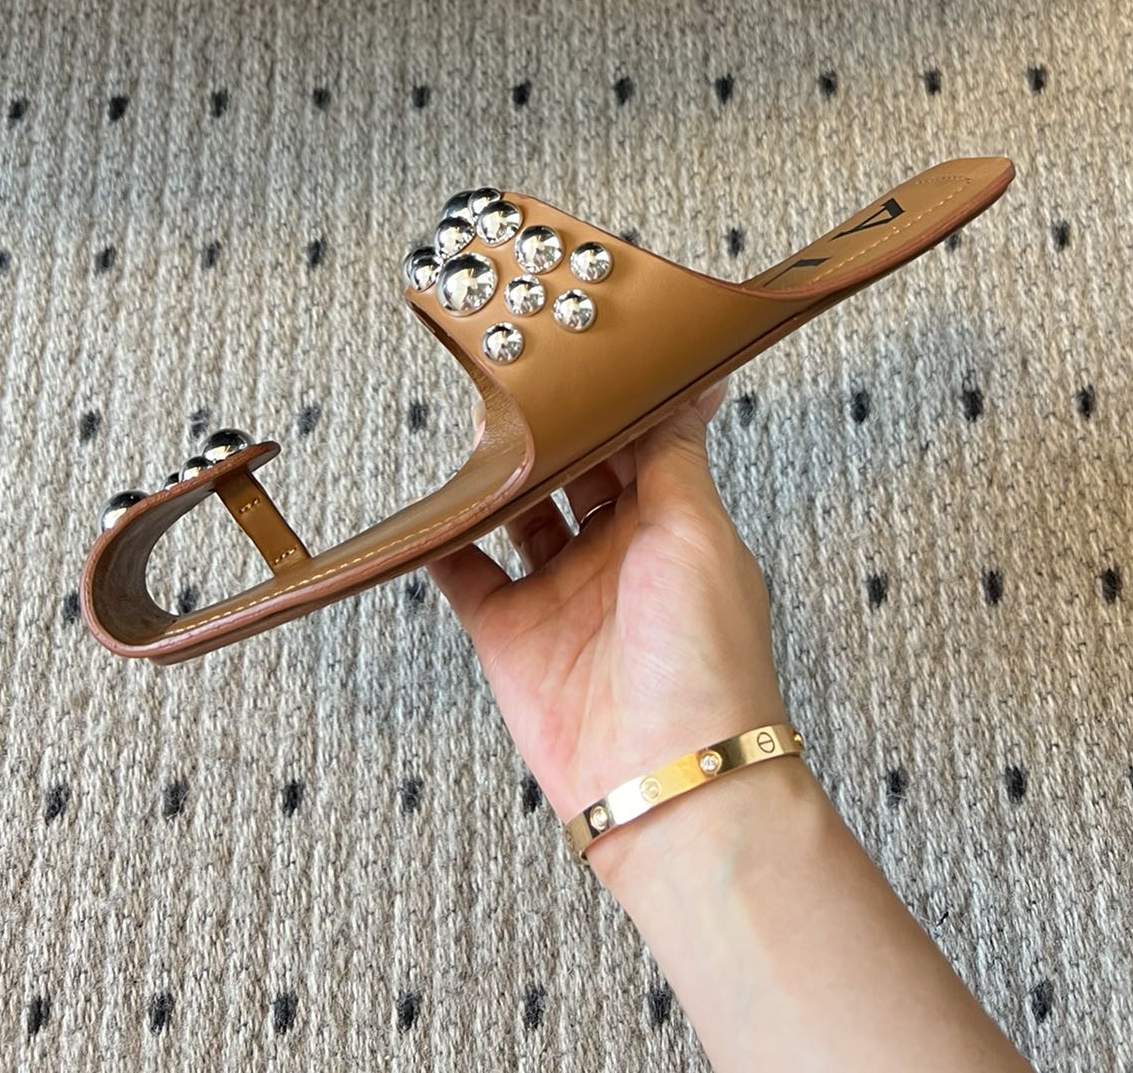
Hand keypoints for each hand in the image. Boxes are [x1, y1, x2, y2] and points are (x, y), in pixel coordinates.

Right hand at [427, 384, 785, 869]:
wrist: (666, 781)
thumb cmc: (705, 656)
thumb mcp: (697, 531)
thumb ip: (673, 456)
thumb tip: (693, 385)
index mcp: (671, 526)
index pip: (637, 446)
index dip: (610, 404)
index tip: (579, 352)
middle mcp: (616, 556)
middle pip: (573, 474)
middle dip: (546, 432)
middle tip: (512, 377)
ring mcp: (560, 595)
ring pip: (518, 517)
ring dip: (496, 478)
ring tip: (471, 428)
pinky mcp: (511, 636)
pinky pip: (466, 577)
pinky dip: (442, 543)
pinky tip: (427, 509)